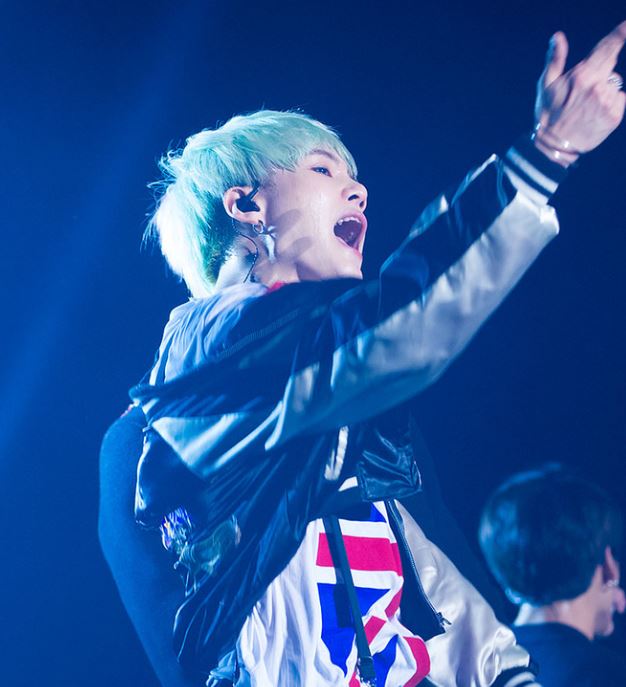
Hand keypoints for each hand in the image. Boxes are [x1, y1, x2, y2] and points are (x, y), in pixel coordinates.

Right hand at [533, 21, 625, 164]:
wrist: (554, 147)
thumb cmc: (548, 114)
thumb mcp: (546, 85)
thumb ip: (555, 58)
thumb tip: (558, 36)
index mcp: (582, 76)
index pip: (608, 47)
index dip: (621, 33)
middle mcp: (598, 87)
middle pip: (610, 64)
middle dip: (600, 70)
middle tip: (582, 89)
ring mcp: (608, 102)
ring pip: (614, 84)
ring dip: (604, 89)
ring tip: (586, 105)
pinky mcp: (615, 116)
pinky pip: (620, 98)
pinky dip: (610, 103)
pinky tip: (595, 112)